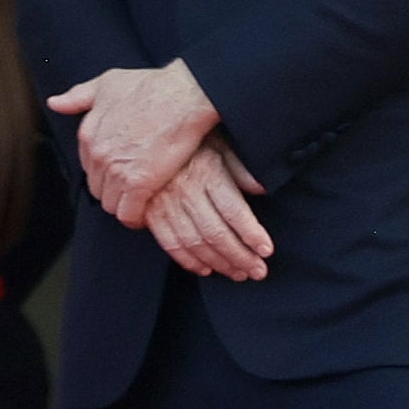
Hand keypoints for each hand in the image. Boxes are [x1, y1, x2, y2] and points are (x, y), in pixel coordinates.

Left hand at [48, 60, 218, 224]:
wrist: (184, 95)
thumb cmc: (151, 86)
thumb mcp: (108, 83)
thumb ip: (79, 96)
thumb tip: (55, 103)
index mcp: (88, 134)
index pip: (88, 167)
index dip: (105, 172)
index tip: (120, 173)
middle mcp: (97, 155)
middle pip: (97, 188)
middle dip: (113, 190)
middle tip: (133, 188)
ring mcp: (116, 171)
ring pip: (111, 204)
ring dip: (124, 205)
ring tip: (141, 201)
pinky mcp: (139, 184)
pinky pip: (128, 214)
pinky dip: (135, 218)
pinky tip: (145, 215)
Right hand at [140, 137, 272, 281]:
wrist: (142, 135)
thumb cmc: (189, 141)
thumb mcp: (218, 143)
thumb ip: (240, 167)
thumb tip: (262, 189)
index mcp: (207, 173)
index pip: (234, 211)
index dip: (251, 234)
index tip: (266, 251)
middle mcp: (186, 192)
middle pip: (216, 232)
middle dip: (240, 257)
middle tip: (257, 271)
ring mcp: (165, 204)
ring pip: (194, 242)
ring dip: (218, 263)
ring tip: (238, 273)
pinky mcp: (149, 213)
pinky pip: (169, 243)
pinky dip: (188, 261)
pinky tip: (206, 269)